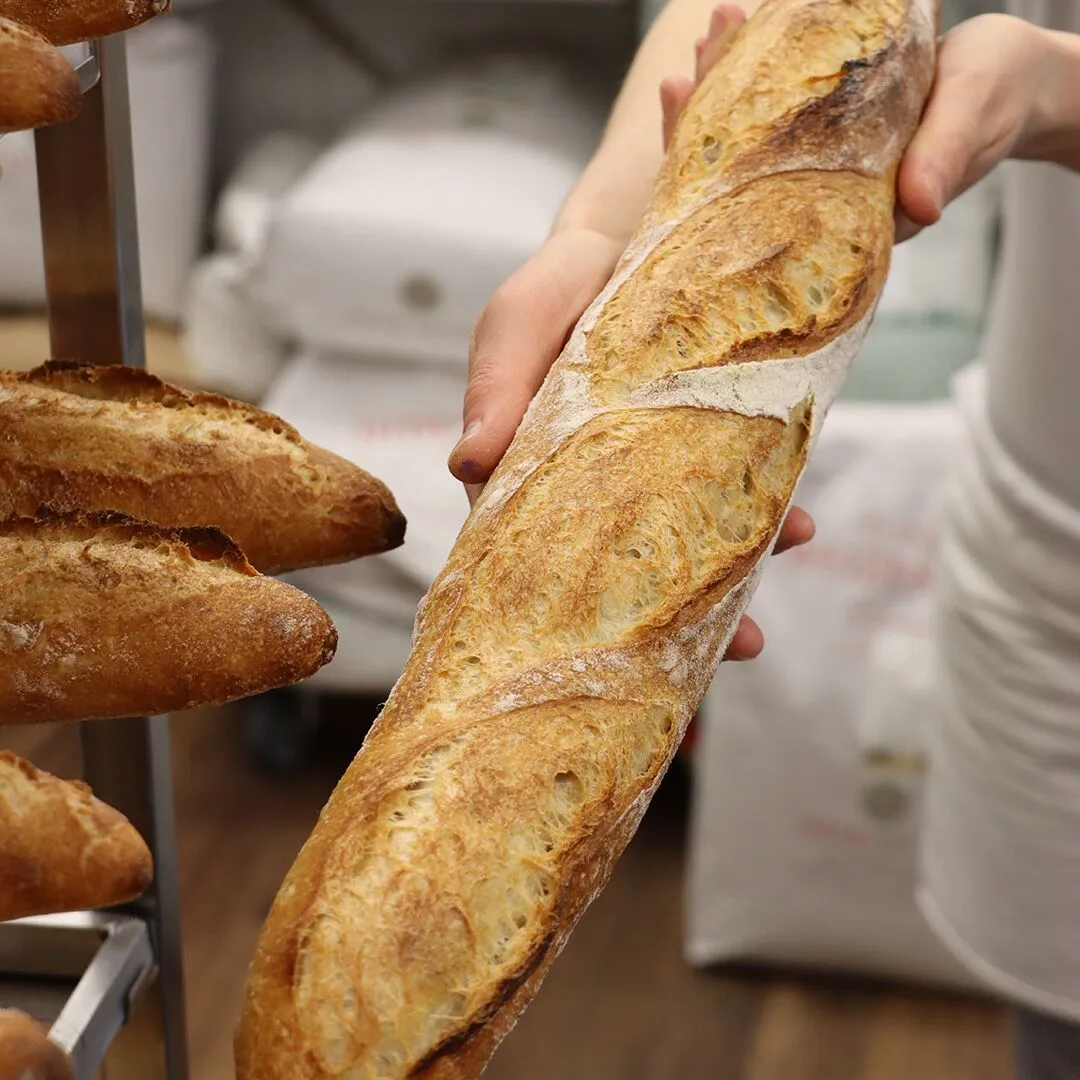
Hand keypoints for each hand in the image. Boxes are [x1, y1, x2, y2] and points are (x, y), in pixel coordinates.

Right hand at [448, 225, 814, 665]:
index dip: (564, 612)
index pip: (532, 555)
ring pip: (684, 550)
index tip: (596, 656)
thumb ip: (495, 383)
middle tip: (720, 656)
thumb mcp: (521, 320)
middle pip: (621, 573)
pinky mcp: (709, 446)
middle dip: (664, 624)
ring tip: (759, 624)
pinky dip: (764, 522)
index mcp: (530, 472)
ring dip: (726, 589)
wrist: (639, 230)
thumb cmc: (562, 284)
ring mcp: (656, 473)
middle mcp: (591, 488)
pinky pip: (735, 498)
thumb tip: (466, 463)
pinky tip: (797, 528)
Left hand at [662, 9, 1062, 241]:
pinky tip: (733, 24)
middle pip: (743, 174)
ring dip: (723, 83)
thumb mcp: (970, 122)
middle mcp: (822, 193)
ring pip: (751, 134)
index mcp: (849, 216)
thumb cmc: (996, 100)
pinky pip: (773, 102)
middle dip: (704, 128)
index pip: (768, 214)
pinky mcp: (824, 126)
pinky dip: (750, 65)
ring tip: (712, 28)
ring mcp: (819, 160)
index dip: (720, 182)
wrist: (1009, 79)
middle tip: (684, 77)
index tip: (693, 133)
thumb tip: (920, 207)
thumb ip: (942, 160)